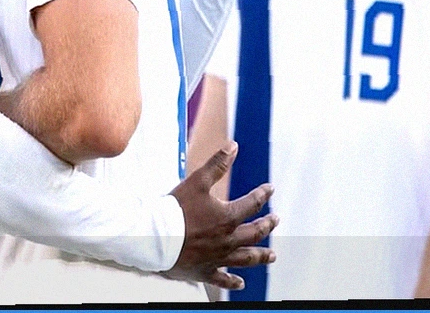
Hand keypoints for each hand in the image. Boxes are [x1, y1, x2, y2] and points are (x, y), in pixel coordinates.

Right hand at [164, 142, 277, 289]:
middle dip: (267, 225)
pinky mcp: (205, 271)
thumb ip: (216, 164)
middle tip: (275, 221)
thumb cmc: (174, 209)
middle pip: (254, 233)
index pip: (252, 204)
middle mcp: (228, 240)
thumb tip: (233, 146)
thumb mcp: (197, 181)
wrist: (155, 237)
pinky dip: (233, 282)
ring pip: (246, 258)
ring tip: (272, 256)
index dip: (262, 195)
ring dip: (261, 256)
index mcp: (227, 217)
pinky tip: (241, 282)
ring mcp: (218, 258)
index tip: (269, 189)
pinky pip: (223, 279)